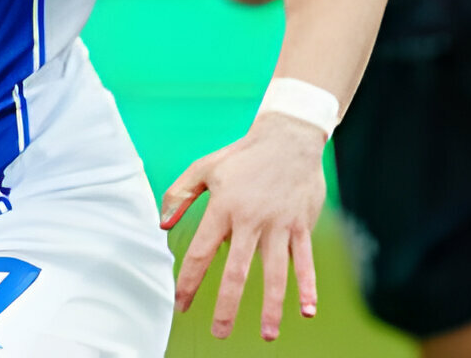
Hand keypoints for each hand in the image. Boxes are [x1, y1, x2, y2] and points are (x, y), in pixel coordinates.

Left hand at [160, 114, 326, 340]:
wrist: (289, 136)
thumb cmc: (244, 154)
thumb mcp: (205, 167)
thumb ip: (180, 195)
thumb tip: (162, 224)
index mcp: (224, 208)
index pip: (201, 252)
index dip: (188, 282)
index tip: (180, 305)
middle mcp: (251, 220)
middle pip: (236, 271)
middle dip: (226, 306)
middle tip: (218, 332)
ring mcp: (279, 224)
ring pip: (274, 273)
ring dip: (271, 307)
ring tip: (266, 335)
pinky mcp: (301, 225)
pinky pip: (305, 261)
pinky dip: (307, 287)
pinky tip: (307, 311)